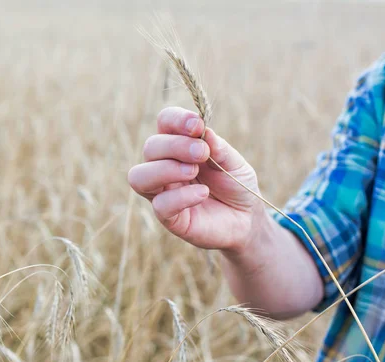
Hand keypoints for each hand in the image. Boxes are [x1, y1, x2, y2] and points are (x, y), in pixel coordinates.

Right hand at [128, 106, 264, 251]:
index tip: (197, 126)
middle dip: (175, 146)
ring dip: (165, 169)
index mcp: (178, 145)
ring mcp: (162, 192)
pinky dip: (180, 197)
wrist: (246, 219)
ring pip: (139, 176)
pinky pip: (160, 205)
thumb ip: (219, 148)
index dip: (176, 120)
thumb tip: (204, 132)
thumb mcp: (235, 162)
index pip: (164, 122)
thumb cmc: (236, 185)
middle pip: (150, 147)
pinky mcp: (168, 217)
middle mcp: (163, 165)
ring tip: (193, 171)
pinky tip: (202, 193)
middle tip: (202, 153)